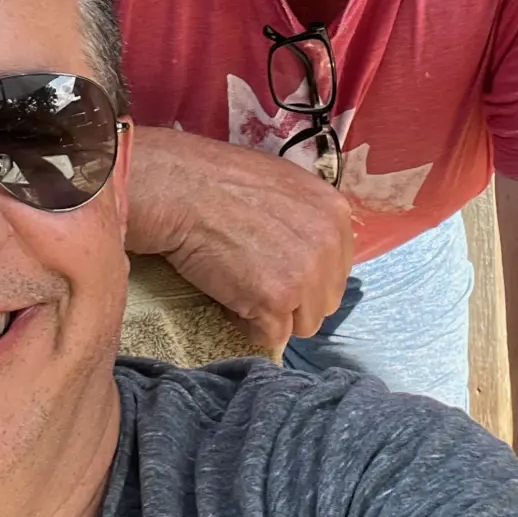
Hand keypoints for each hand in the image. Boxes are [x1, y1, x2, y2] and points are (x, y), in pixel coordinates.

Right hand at [126, 125, 354, 349]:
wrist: (180, 190)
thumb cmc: (218, 180)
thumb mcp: (282, 184)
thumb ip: (306, 217)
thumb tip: (309, 249)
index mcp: (334, 213)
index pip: (336, 268)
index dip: (305, 274)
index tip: (275, 267)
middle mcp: (328, 245)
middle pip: (325, 300)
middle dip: (293, 298)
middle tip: (254, 278)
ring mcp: (305, 275)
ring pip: (303, 324)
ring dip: (272, 315)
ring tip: (240, 288)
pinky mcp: (276, 301)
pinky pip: (271, 336)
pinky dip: (247, 325)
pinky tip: (228, 299)